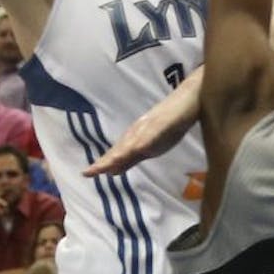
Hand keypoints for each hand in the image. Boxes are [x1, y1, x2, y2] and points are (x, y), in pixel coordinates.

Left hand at [84, 75, 199, 175]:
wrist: (187, 100)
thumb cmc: (170, 123)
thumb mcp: (150, 146)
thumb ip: (133, 157)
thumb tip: (114, 172)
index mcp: (134, 139)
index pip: (115, 154)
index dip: (102, 164)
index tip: (86, 174)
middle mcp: (136, 133)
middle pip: (118, 151)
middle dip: (103, 162)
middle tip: (87, 173)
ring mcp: (147, 129)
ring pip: (129, 145)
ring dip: (116, 156)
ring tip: (103, 166)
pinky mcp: (159, 126)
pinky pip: (147, 138)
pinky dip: (137, 147)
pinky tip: (132, 152)